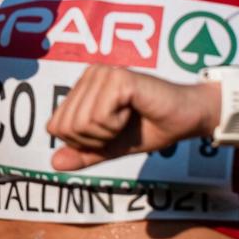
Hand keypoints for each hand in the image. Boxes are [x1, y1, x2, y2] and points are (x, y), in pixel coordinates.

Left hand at [47, 64, 220, 170]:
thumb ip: (83, 153)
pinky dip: (116, 125)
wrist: (184, 120)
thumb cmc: (149, 128)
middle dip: (94, 139)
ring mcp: (103, 73)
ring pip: (81, 123)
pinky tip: (133, 111)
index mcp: (83, 87)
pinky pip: (99, 117)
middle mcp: (90, 74)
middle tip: (120, 127)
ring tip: (128, 117)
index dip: (81, 142)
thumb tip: (54, 165)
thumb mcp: (110, 147)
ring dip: (107, 132)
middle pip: (66, 126)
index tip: (109, 132)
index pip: (55, 127)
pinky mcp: (118, 79)